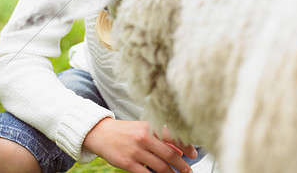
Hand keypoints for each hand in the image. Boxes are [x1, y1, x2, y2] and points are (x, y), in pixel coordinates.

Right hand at [83, 117, 197, 172]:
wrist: (103, 134)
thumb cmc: (127, 131)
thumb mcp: (144, 129)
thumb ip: (160, 138)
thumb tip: (179, 149)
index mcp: (150, 127)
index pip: (173, 136)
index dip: (186, 146)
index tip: (193, 153)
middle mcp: (145, 138)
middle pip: (170, 154)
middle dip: (182, 164)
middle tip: (189, 170)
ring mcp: (136, 151)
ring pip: (160, 166)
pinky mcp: (128, 163)